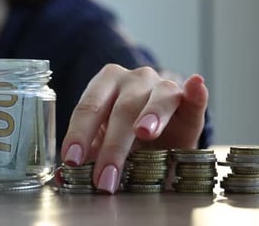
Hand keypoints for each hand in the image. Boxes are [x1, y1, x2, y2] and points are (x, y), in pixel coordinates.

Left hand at [60, 64, 208, 193]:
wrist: (161, 125)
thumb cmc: (125, 131)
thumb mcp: (104, 140)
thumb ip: (87, 154)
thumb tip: (63, 178)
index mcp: (105, 84)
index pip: (89, 108)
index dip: (79, 134)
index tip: (73, 159)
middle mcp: (134, 79)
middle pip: (121, 109)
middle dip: (113, 146)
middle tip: (105, 176)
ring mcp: (163, 86)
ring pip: (157, 99)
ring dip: (151, 115)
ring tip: (144, 132)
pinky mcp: (189, 101)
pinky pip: (194, 97)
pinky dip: (196, 93)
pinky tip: (195, 85)